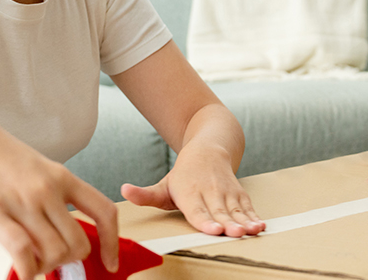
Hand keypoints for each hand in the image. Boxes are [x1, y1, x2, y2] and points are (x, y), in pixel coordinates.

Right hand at [0, 92, 119, 279]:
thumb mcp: (32, 167)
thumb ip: (48, 194)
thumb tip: (54, 232)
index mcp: (60, 175)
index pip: (104, 211)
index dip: (112, 243)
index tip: (108, 263)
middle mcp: (46, 188)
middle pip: (79, 243)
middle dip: (67, 261)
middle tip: (49, 261)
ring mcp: (21, 200)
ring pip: (55, 252)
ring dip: (45, 267)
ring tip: (30, 262)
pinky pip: (23, 253)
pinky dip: (26, 271)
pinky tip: (20, 270)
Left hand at [121, 145, 264, 236]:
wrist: (207, 150)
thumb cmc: (182, 175)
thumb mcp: (162, 185)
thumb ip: (144, 194)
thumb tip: (123, 190)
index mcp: (189, 193)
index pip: (197, 211)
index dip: (205, 222)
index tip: (214, 229)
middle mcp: (209, 193)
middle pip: (219, 212)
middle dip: (227, 224)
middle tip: (233, 233)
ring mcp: (226, 193)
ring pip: (236, 210)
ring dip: (244, 221)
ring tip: (251, 231)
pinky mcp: (239, 194)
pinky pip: (248, 207)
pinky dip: (255, 216)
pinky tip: (261, 226)